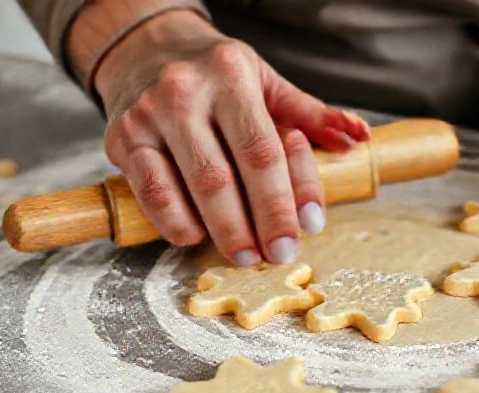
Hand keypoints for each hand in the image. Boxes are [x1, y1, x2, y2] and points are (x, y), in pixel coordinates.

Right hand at [94, 10, 369, 264]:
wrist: (145, 50)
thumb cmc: (215, 74)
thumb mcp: (266, 82)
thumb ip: (310, 114)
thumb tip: (356, 138)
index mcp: (230, 75)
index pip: (264, 147)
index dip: (288, 195)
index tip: (306, 230)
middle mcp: (185, 93)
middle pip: (226, 177)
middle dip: (257, 224)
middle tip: (277, 255)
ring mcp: (148, 117)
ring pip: (189, 188)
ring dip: (220, 231)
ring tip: (244, 255)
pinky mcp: (122, 140)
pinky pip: (151, 193)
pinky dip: (175, 222)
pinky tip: (196, 236)